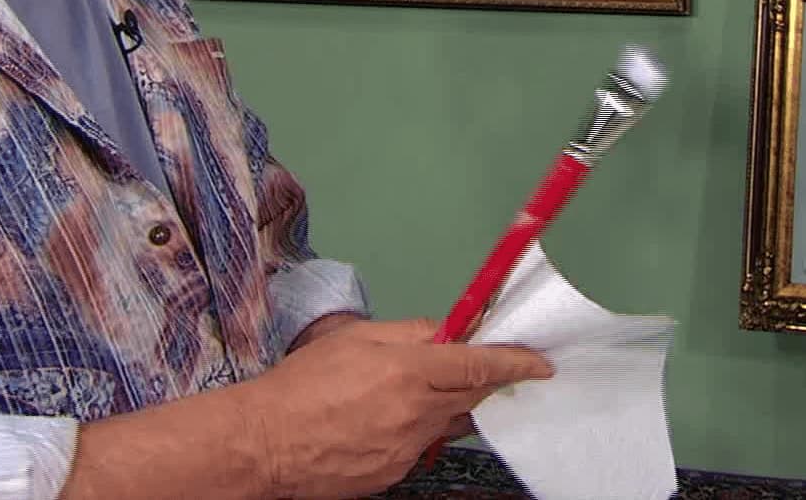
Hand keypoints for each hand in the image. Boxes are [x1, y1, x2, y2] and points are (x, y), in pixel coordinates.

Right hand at [250, 318, 552, 498]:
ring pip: (448, 424)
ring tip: (416, 396)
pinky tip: (385, 423)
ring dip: (448, 407)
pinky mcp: (395, 473)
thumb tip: (444, 332)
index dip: (515, 361)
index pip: (478, 365)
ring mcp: (408, 449)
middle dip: (487, 383)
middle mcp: (416, 413)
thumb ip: (408, 333)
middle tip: (488, 370)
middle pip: (473, 397)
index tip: (541, 362)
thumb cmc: (300, 386)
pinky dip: (416, 431)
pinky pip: (421, 447)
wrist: (264, 444)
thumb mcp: (354, 338)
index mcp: (408, 372)